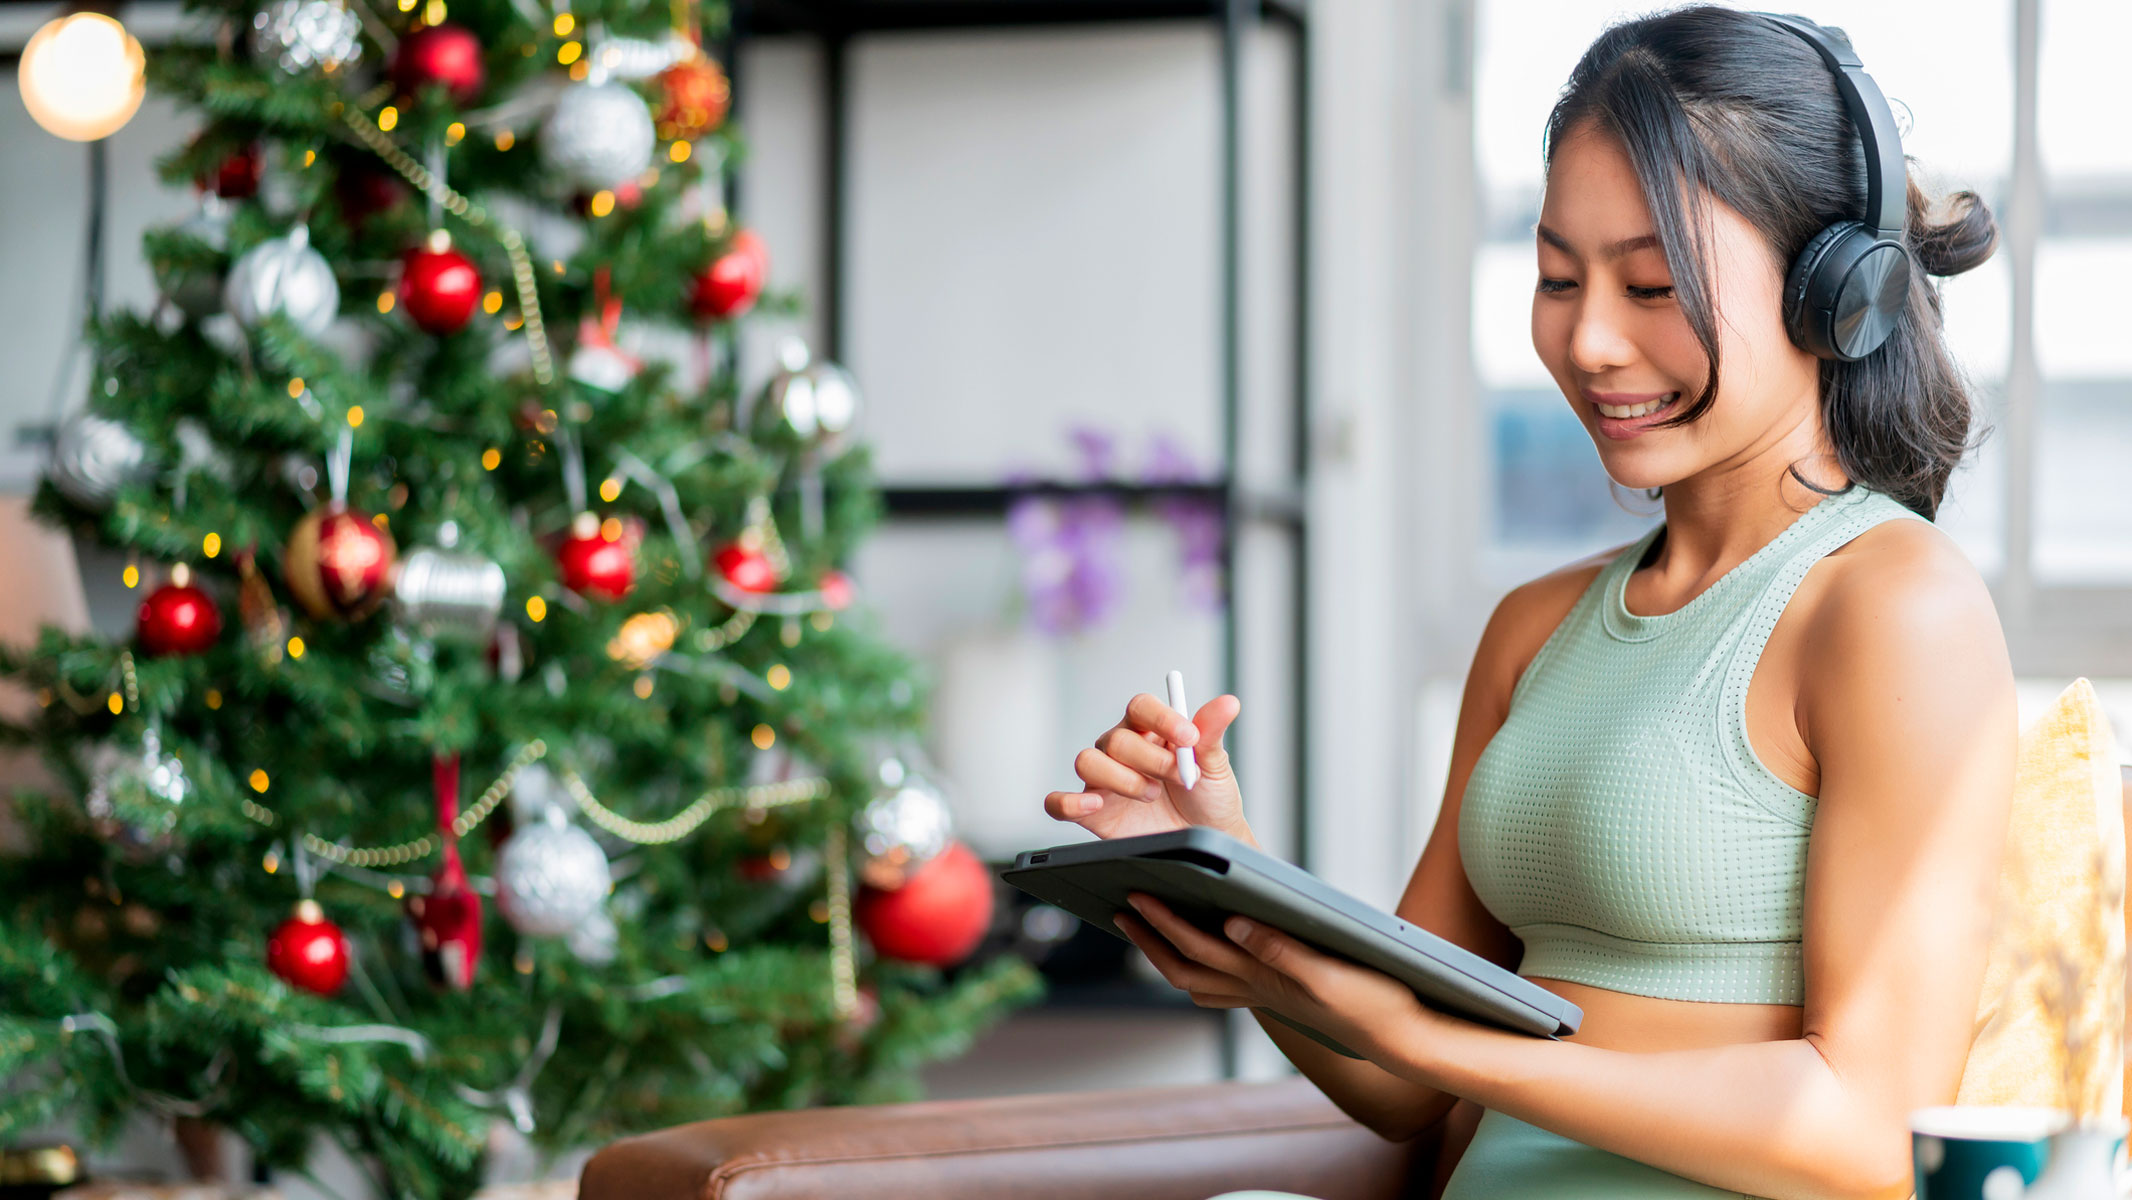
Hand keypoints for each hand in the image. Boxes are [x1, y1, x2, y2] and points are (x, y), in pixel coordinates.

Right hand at [1044, 692, 1250, 842]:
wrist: (1207, 840)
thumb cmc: (1209, 798)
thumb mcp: (1216, 765)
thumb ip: (1211, 734)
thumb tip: (1228, 703)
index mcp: (1151, 730)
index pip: (1141, 707)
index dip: (1160, 718)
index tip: (1188, 737)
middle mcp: (1122, 750)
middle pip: (1117, 739)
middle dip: (1152, 760)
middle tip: (1181, 778)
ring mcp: (1104, 780)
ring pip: (1087, 761)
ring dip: (1122, 780)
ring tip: (1152, 796)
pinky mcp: (1092, 813)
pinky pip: (1059, 802)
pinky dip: (1068, 802)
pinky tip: (1094, 805)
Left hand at [1113, 890, 1438, 1063]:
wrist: (1403, 1038)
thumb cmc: (1373, 1003)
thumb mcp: (1327, 972)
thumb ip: (1279, 948)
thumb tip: (1231, 922)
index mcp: (1263, 979)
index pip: (1198, 948)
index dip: (1163, 922)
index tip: (1136, 895)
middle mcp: (1257, 990)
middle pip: (1185, 969)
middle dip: (1150, 940)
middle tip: (1124, 908)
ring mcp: (1267, 996)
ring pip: (1201, 981)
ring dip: (1168, 956)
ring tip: (1149, 928)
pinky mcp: (1282, 995)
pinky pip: (1227, 985)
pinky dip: (1203, 967)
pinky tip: (1205, 950)